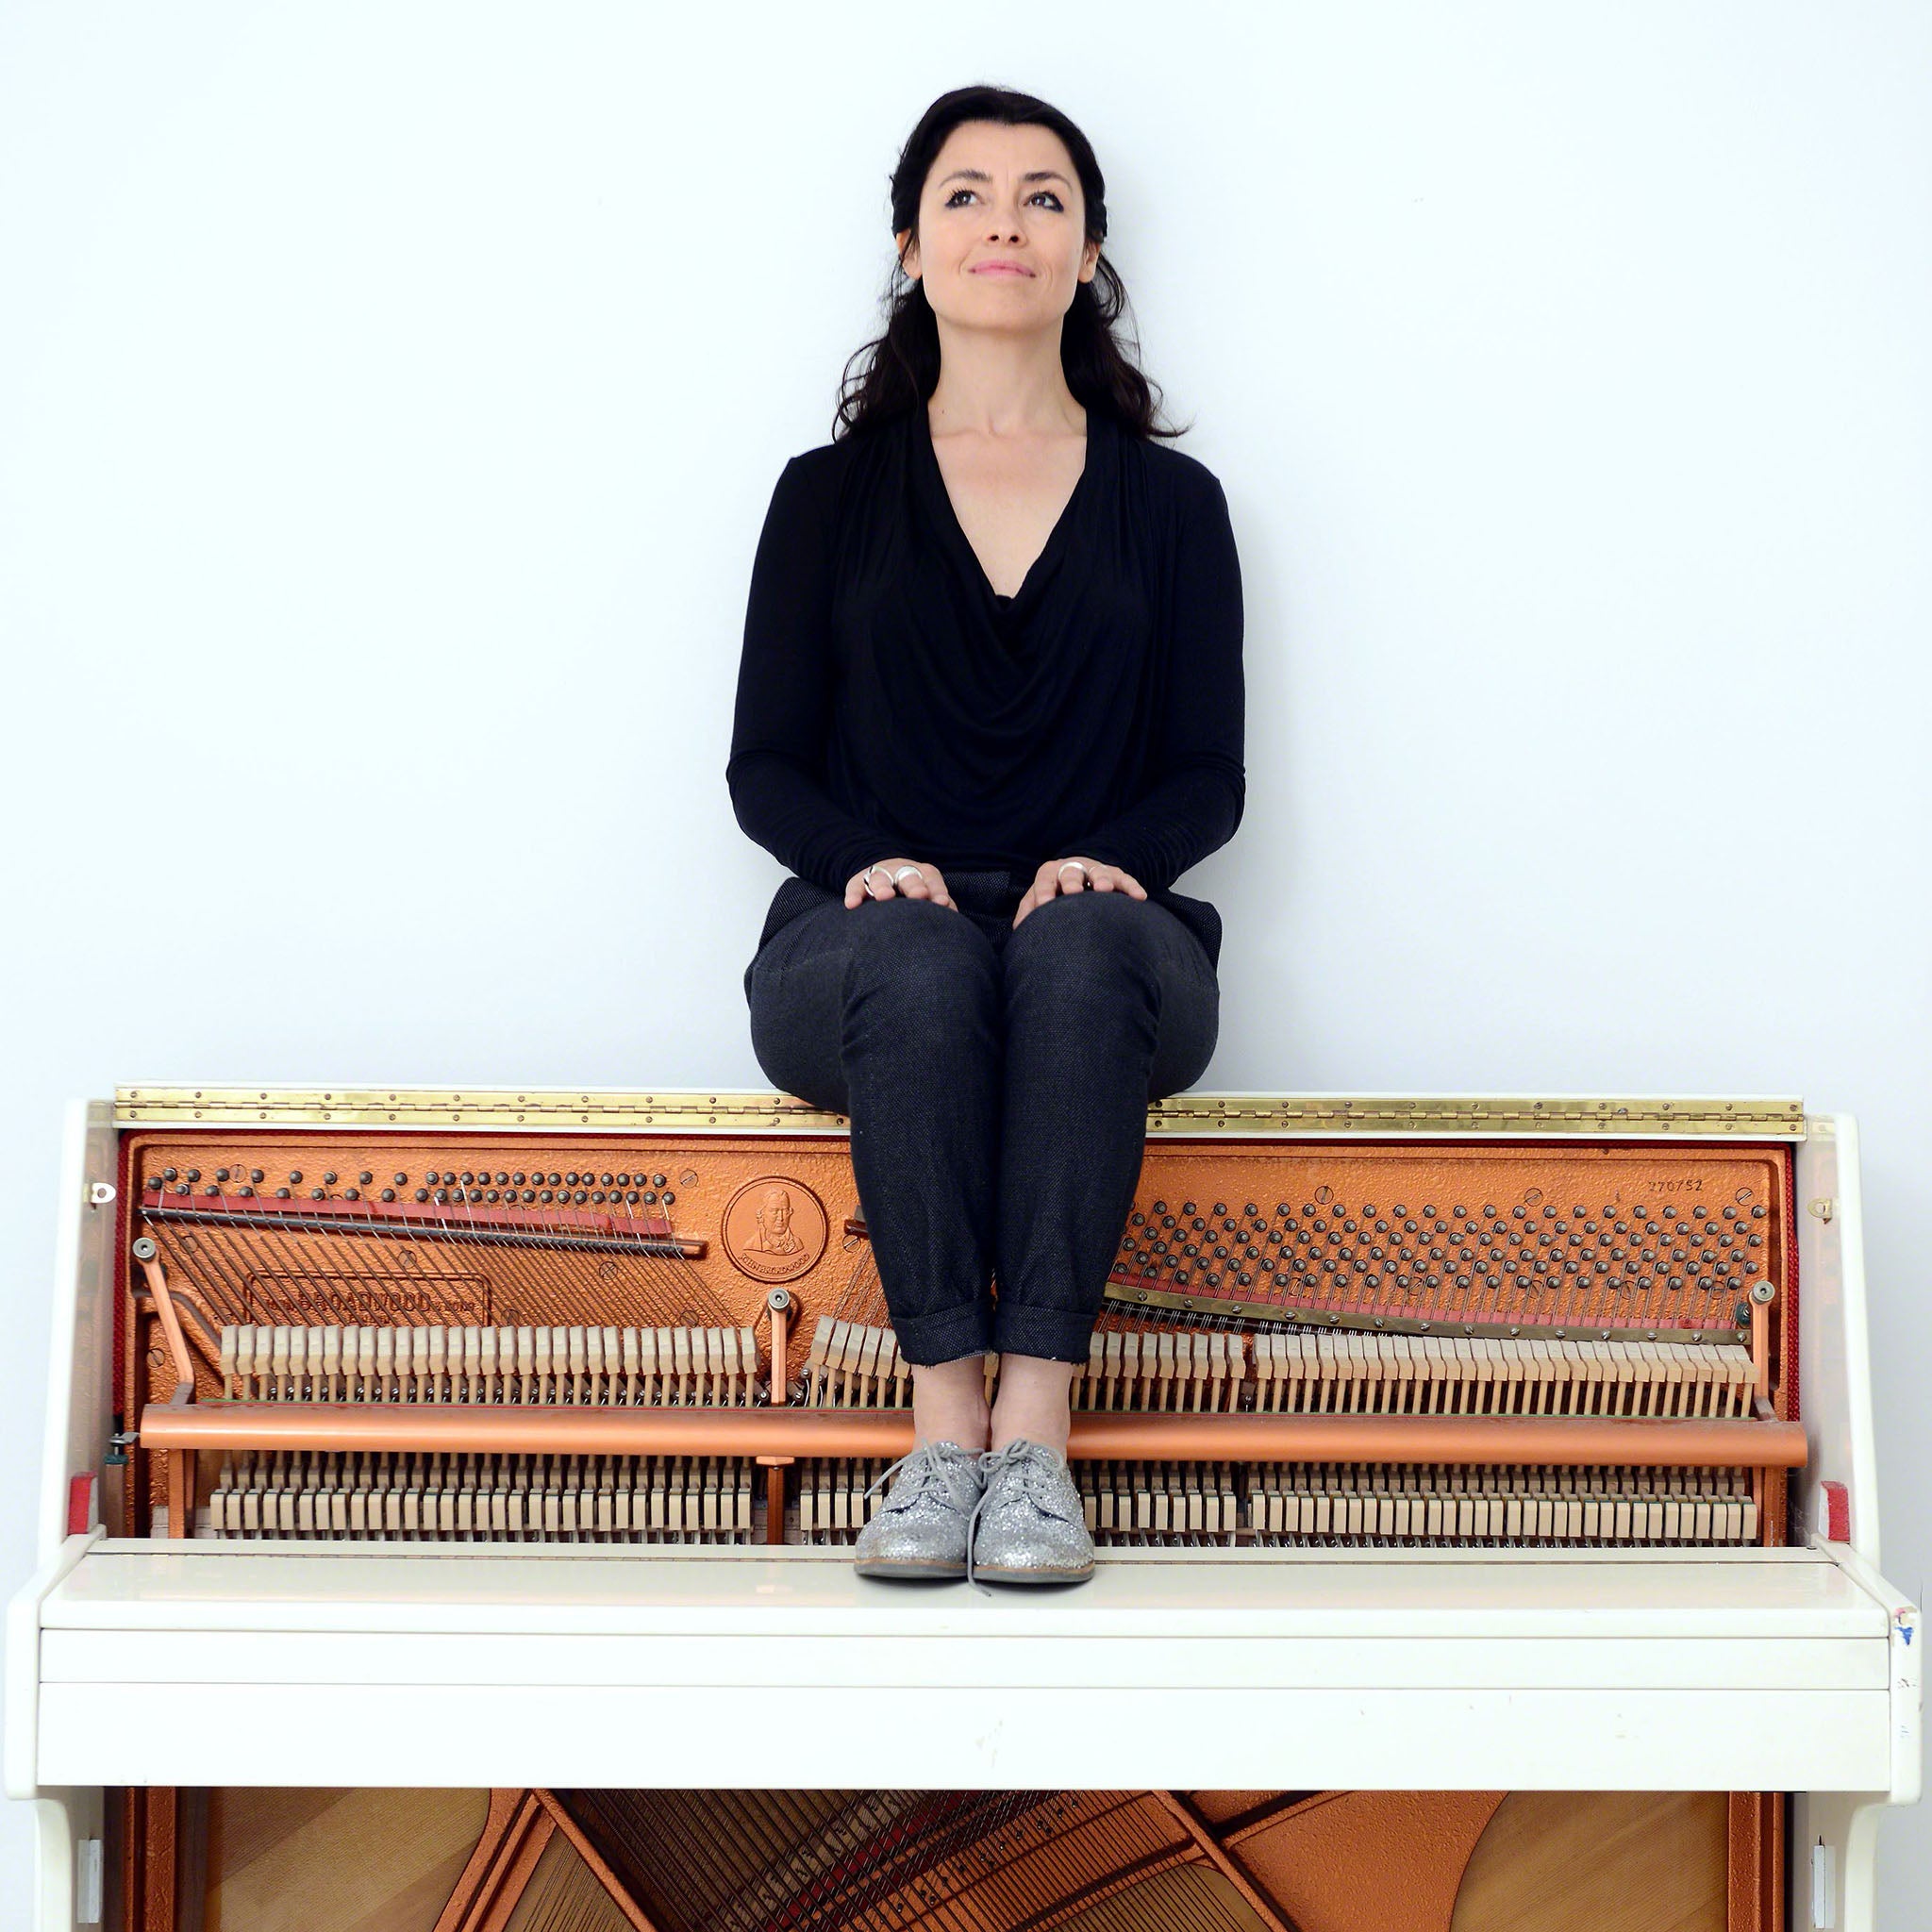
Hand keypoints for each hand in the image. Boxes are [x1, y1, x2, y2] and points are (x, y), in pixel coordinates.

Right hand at [844, 857, 956, 910]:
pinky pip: (855, 887)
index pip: (931, 879)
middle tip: (920, 895)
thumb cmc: (910, 893)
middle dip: (914, 886)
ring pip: (880, 878)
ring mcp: (879, 875)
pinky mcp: (858, 882)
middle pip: (908, 876)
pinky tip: (852, 905)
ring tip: (885, 896)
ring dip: (883, 887)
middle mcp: (900, 871)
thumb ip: (939, 903)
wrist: (881, 871)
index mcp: (921, 874)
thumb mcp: (926, 892)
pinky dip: (853, 895)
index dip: (937, 890)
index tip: (942, 903)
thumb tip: (952, 918)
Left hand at [1012, 855, 1146, 928]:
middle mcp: (1073, 868)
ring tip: (1104, 890)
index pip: (1045, 879)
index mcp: (1051, 873)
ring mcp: (1096, 870)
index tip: (1044, 906)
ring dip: (1102, 879)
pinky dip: (1131, 887)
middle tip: (1073, 891)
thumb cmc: (1055, 897)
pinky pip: (1125, 879)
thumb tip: (1021, 930)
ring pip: (1099, 872)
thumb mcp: (1039, 901)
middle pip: (1072, 871)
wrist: (1078, 881)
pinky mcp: (1115, 876)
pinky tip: (1139, 897)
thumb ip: (1028, 913)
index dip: (1044, 892)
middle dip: (1072, 880)